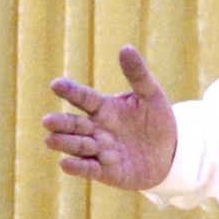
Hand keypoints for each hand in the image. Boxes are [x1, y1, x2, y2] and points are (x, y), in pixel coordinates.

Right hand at [42, 45, 177, 189]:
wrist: (171, 152)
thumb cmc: (157, 120)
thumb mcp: (151, 94)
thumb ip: (138, 74)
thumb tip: (126, 47)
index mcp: (104, 108)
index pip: (84, 98)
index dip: (71, 91)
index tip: (56, 84)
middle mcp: (97, 129)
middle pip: (74, 125)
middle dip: (60, 124)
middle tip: (47, 120)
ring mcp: (99, 151)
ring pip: (77, 146)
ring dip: (66, 143)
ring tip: (51, 139)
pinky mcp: (106, 171)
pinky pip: (88, 169)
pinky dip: (77, 167)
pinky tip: (66, 163)